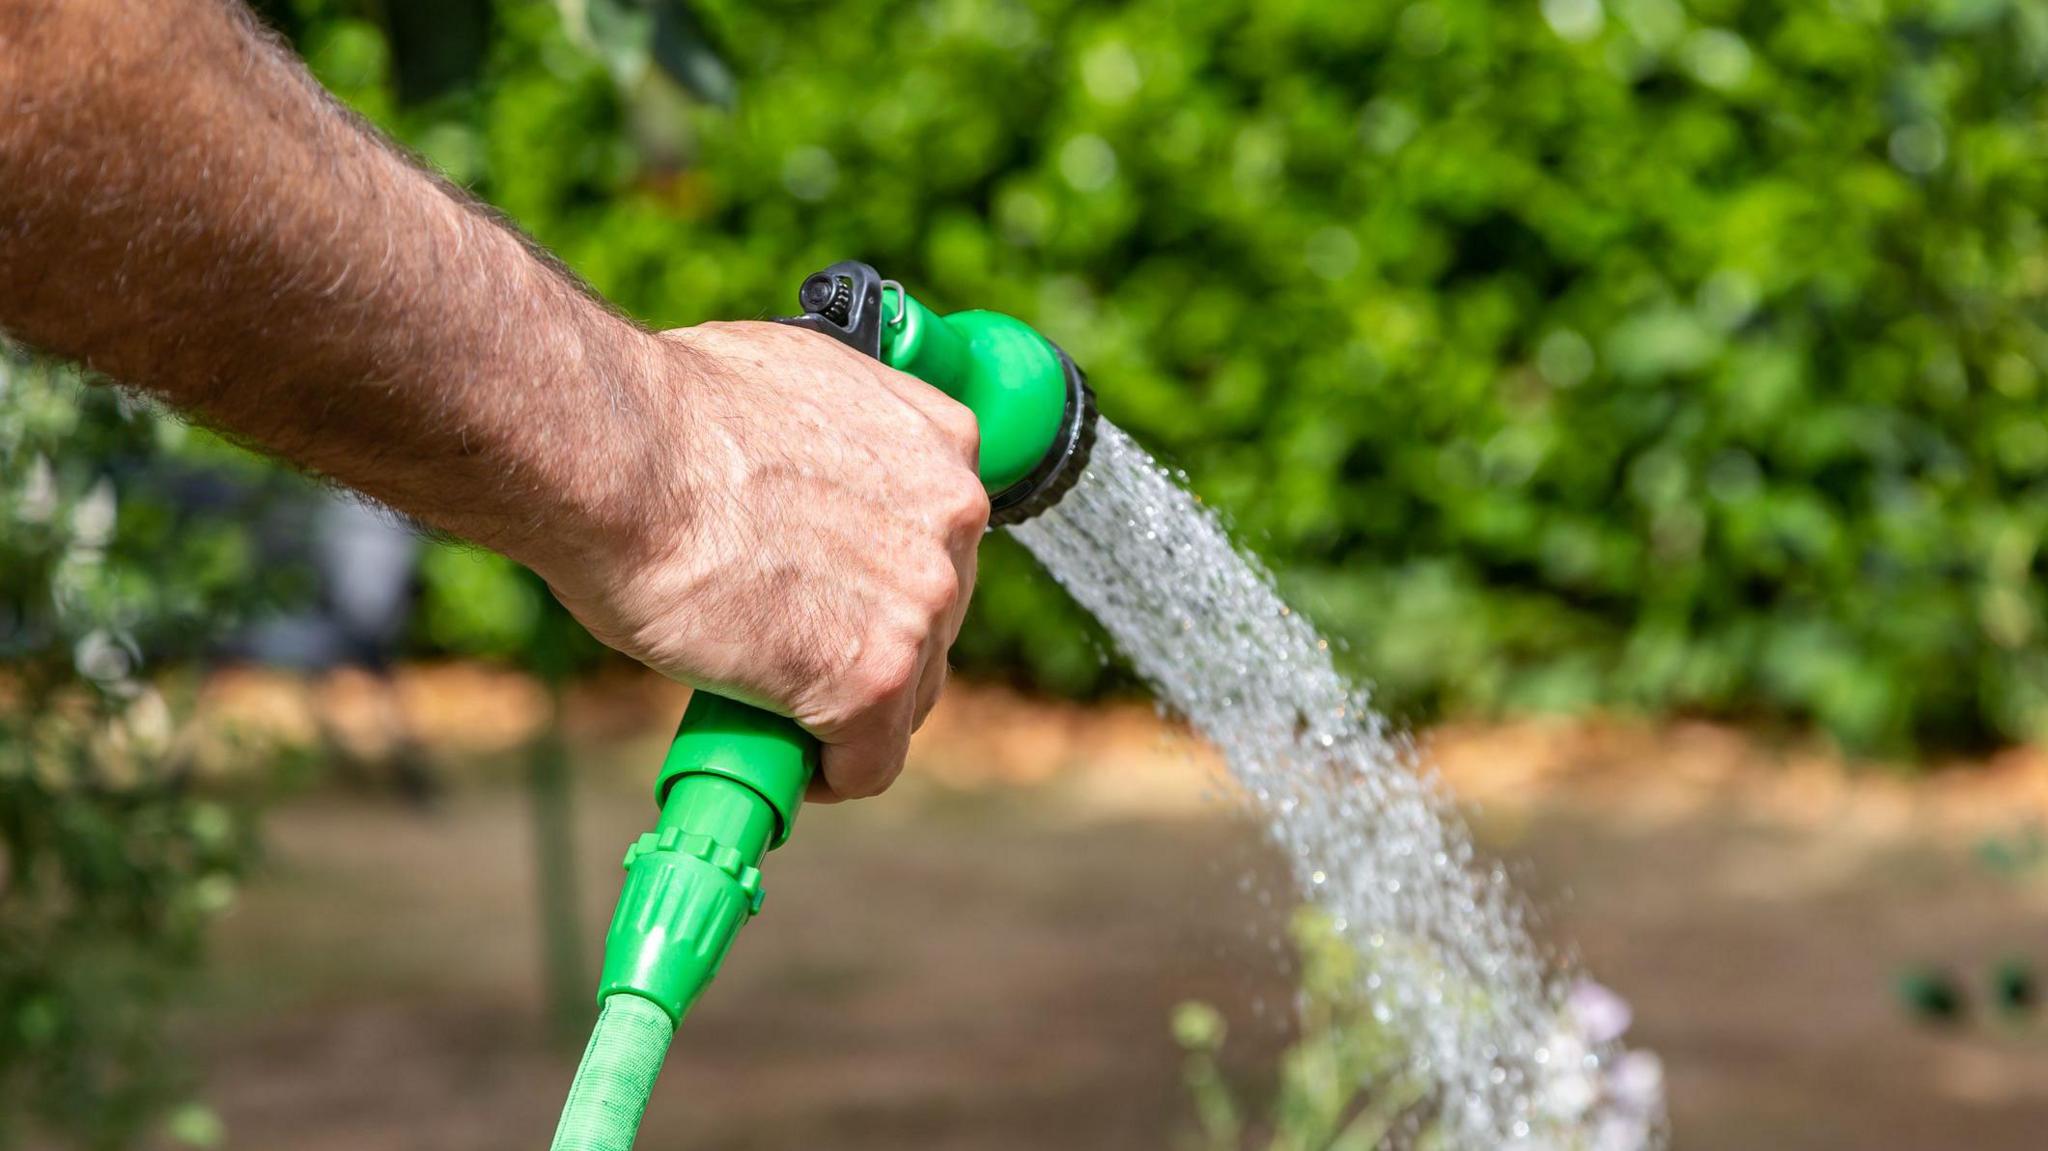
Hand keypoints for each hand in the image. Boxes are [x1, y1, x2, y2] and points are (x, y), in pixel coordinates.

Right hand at [539, 321, 988, 801]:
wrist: (616, 451)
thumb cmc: (666, 416)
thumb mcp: (790, 391)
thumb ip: (833, 446)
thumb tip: (804, 485)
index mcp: (940, 440)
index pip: (939, 542)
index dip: (883, 583)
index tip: (836, 602)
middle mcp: (953, 518)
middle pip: (932, 622)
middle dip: (867, 646)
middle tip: (788, 654)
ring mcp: (921, 602)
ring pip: (907, 697)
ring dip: (846, 711)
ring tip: (770, 704)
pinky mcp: (875, 678)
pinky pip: (871, 763)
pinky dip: (830, 776)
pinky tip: (786, 762)